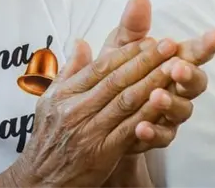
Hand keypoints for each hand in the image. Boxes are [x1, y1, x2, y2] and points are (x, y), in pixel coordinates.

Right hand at [13, 0, 214, 186]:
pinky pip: (129, 129)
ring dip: (153, 82)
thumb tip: (81, 42)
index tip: (150, 40)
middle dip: (146, 60)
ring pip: (126, 101)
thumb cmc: (48, 137)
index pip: (101, 67)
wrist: (40, 179)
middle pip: (117, 80)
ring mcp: (89, 131)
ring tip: (174, 68)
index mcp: (66, 93)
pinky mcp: (102, 152)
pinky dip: (149, 114)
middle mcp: (76, 109)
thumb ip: (69, 71)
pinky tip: (165, 102)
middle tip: (169, 46)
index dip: (128, 52)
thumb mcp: (50, 99)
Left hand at [99, 0, 214, 153]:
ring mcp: (170, 114)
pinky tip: (140, 128)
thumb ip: (132, 25)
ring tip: (155, 96)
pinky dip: (152, 133)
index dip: (205, 45)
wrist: (99, 115)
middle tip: (177, 67)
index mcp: (171, 62)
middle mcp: (177, 88)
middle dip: (189, 74)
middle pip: (196, 82)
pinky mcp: (157, 136)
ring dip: (171, 102)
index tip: (214, 35)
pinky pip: (161, 137)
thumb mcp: (120, 48)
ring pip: (182, 110)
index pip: (193, 52)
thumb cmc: (116, 74)